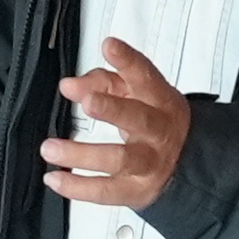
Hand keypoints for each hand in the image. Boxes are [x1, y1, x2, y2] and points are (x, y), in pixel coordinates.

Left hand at [41, 38, 190, 209]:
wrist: (188, 164)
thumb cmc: (155, 121)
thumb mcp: (135, 94)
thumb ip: (102, 81)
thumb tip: (71, 85)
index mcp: (160, 101)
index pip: (146, 77)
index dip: (128, 61)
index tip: (109, 46)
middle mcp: (158, 131)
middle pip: (138, 119)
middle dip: (112, 109)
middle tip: (87, 102)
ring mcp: (148, 163)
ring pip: (118, 159)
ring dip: (81, 154)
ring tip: (50, 148)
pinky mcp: (136, 190)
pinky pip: (105, 192)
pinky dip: (77, 187)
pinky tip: (54, 178)